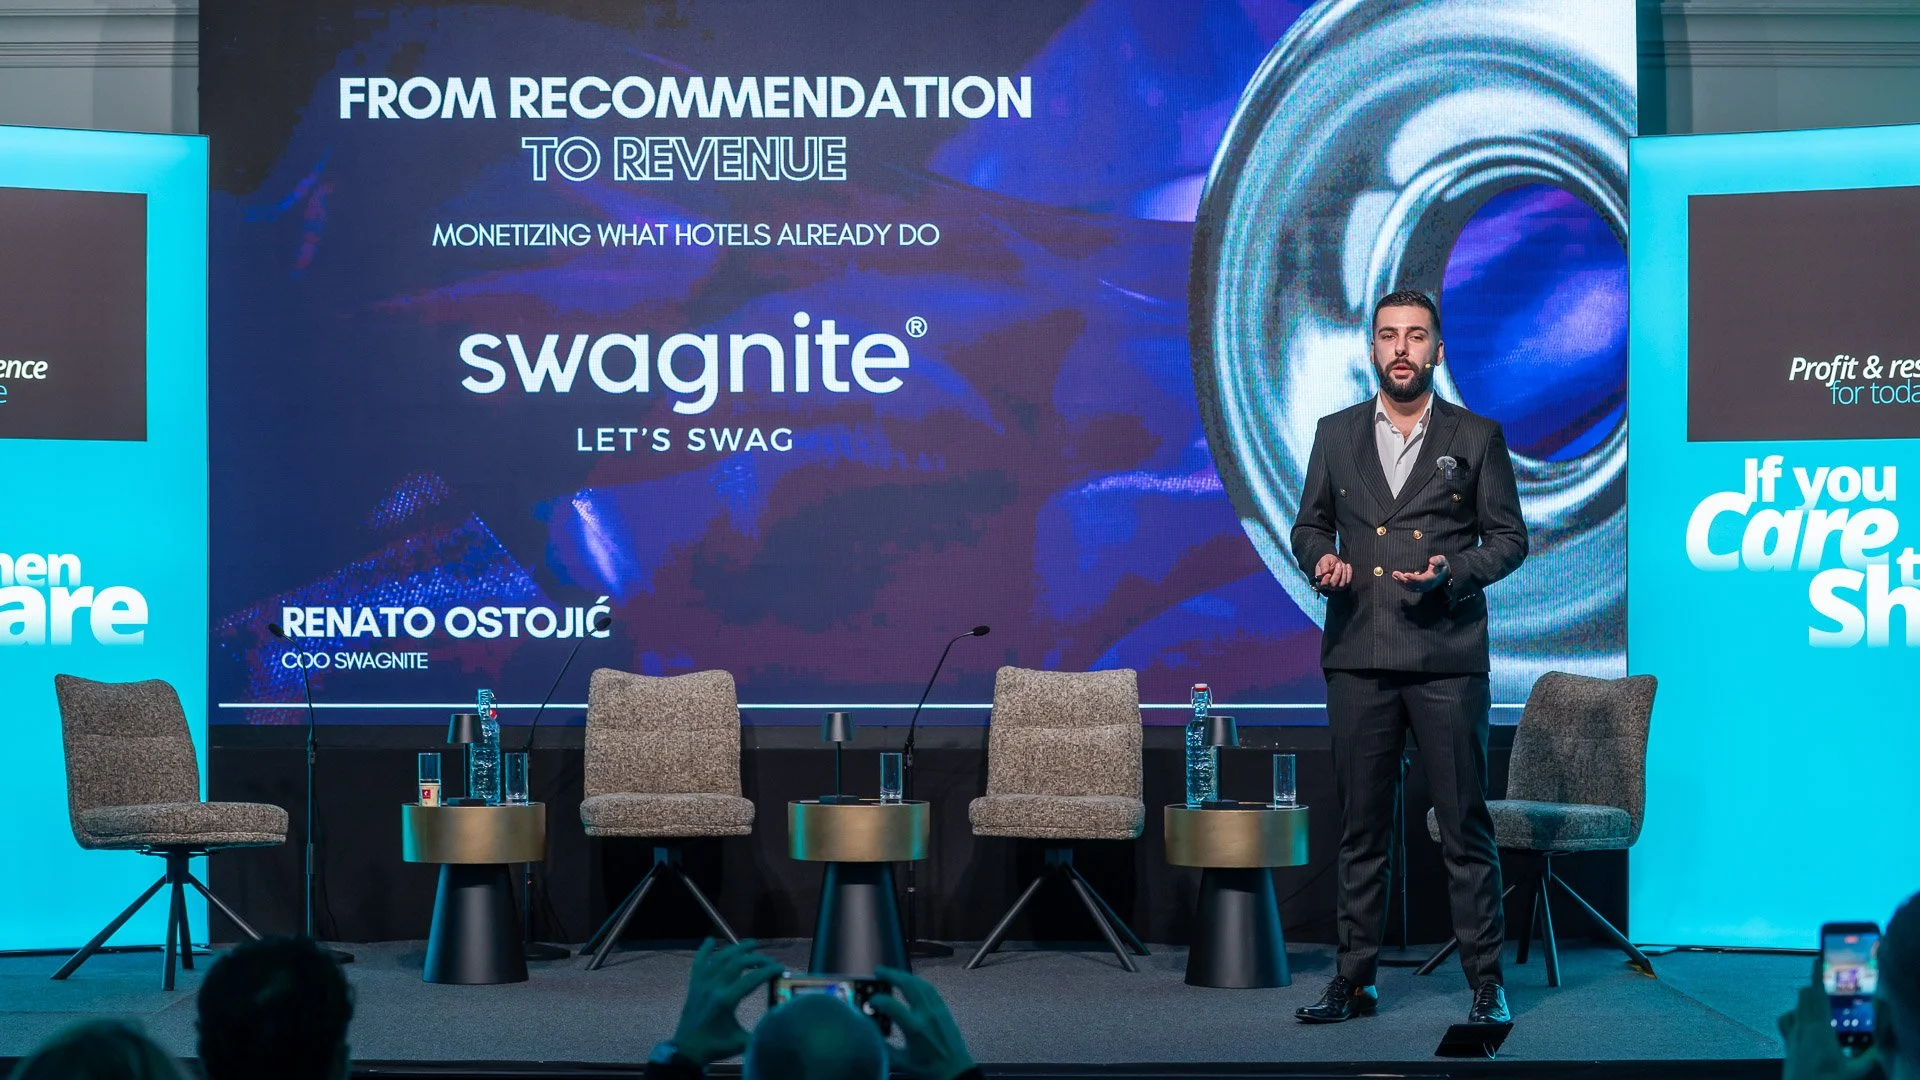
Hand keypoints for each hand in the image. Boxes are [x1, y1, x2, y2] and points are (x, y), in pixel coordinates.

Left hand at [668, 938, 783, 1065]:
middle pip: (738, 962)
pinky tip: (710, 941)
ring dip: (737, 948)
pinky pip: (698, 962)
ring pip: (720, 958)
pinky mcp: (694, 985)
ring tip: (752, 943)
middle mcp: (713, 987)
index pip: (752, 978)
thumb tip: (781, 1021)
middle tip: (769, 960)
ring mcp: (702, 984)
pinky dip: (704, 950)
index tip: (780, 967)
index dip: (768, 970)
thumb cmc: (715, 1046)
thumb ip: (761, 1030)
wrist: (687, 1049)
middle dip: (756, 958)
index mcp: (725, 1000)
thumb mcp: (742, 1041)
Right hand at [870, 966, 975, 1079]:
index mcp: (915, 1028)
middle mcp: (927, 1014)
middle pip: (909, 985)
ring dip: (905, 975)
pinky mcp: (944, 1009)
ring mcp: (937, 1009)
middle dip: (892, 975)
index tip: (871, 1001)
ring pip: (921, 984)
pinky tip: (911, 982)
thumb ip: (883, 1046)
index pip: (892, 1006)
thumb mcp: (901, 1061)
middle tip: (879, 971)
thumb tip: (870, 1031)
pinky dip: (918, 982)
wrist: (955, 1070)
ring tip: (892, 974)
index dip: (878, 1000)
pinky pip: (931, 989)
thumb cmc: (927, 1068)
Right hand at [1313, 553, 1351, 591]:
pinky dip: (1349, 572)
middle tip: (1338, 564)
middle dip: (1337, 573)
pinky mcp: (1344, 585)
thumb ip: (1323, 566)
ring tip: (1342, 564)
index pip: (1323, 584)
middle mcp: (1328, 586)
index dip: (1326, 580)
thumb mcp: (1324, 560)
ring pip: (1341, 584)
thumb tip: (1324, 572)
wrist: (1335, 561)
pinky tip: (1347, 565)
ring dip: (1343, 573)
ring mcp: (1337, 586)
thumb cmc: (1328, 561)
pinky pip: (1348, 581)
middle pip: (1333, 584)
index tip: (1328, 574)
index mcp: (1321, 580)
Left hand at [1392, 554, 1448, 592]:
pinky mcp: (1419, 587)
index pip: (1422, 580)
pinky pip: (1410, 588)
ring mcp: (1423, 587)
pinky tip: (1396, 578)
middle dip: (1403, 580)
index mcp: (1432, 579)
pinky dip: (1403, 584)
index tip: (1406, 574)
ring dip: (1401, 582)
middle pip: (1414, 585)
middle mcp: (1427, 585)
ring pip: (1410, 587)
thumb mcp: (1442, 561)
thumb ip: (1438, 560)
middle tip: (1395, 573)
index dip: (1413, 578)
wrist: (1444, 574)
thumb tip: (1431, 561)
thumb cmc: (1441, 566)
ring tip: (1394, 574)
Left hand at [1778, 981, 1877, 1079]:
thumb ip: (1872, 1054)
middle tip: (1830, 985)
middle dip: (1817, 986)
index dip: (1817, 976)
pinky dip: (1796, 1012)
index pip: (1817, 995)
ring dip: (1808, 999)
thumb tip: (1882, 1040)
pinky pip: (1787, 1017)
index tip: (1818, 960)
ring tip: (1823, 1003)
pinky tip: (1805, 1020)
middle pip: (1805, 995)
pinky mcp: (1787, 1040)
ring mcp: (1792, 1033)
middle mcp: (1802, 1027)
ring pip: (1797, 1004)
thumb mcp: (1857, 1070)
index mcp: (1820, 1030)